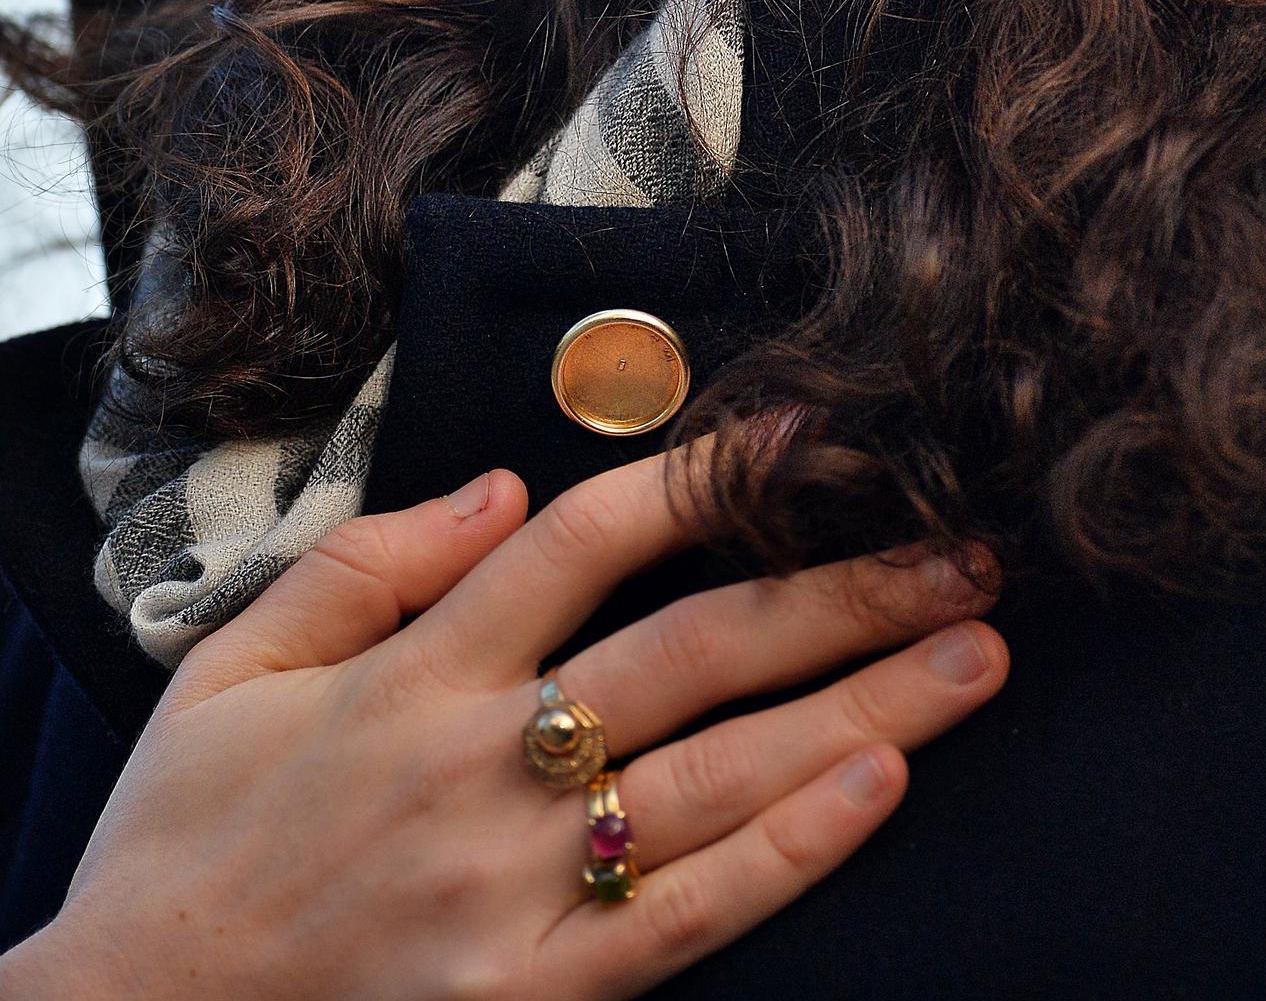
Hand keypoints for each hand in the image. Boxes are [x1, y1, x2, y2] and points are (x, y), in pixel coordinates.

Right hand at [5, 446, 1006, 999]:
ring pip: (722, 770)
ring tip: (974, 651)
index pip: (595, 541)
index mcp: (420, 673)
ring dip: (862, 702)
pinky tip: (878, 791)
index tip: (817, 435)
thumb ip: (365, 564)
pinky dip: (790, 851)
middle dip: (844, 588)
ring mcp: (519, 885)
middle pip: (699, 645)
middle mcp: (485, 763)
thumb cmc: (178, 850)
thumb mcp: (230, 670)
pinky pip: (688, 919)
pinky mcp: (536, 998)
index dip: (713, 475)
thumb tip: (500, 489)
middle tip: (967, 547)